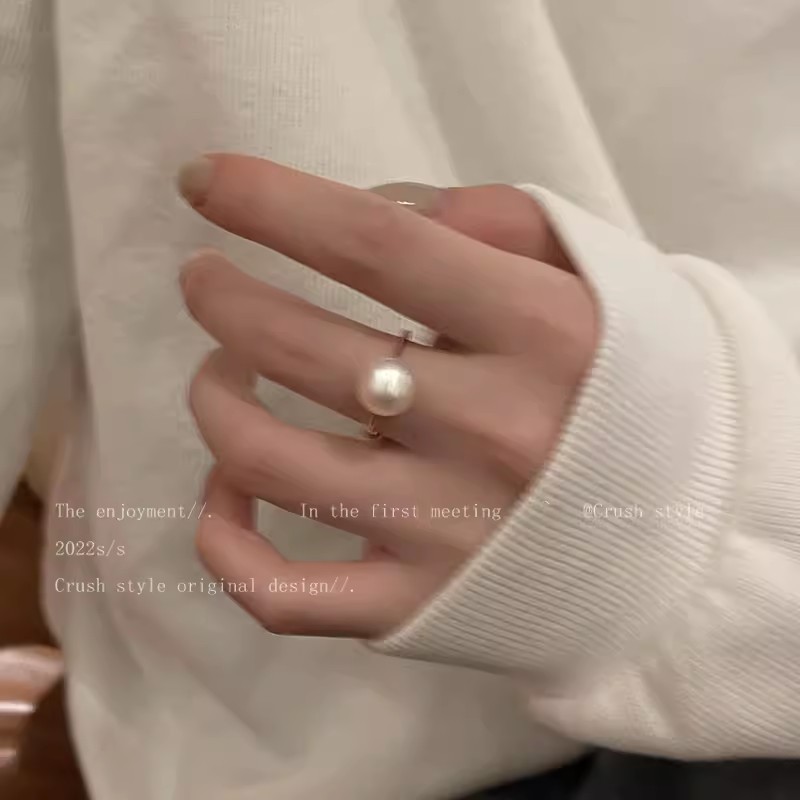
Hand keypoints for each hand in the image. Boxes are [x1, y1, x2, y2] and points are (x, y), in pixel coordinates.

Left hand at [178, 155, 597, 637]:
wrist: (685, 531)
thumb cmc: (631, 388)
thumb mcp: (594, 275)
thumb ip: (494, 220)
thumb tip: (374, 206)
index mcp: (540, 335)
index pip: (376, 245)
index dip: (270, 200)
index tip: (206, 180)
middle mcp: (488, 433)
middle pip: (304, 349)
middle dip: (223, 298)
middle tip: (206, 280)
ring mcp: (445, 532)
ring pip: (270, 463)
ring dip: (213, 399)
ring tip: (221, 369)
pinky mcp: (416, 609)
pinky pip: (283, 595)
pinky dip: (224, 541)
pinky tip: (226, 490)